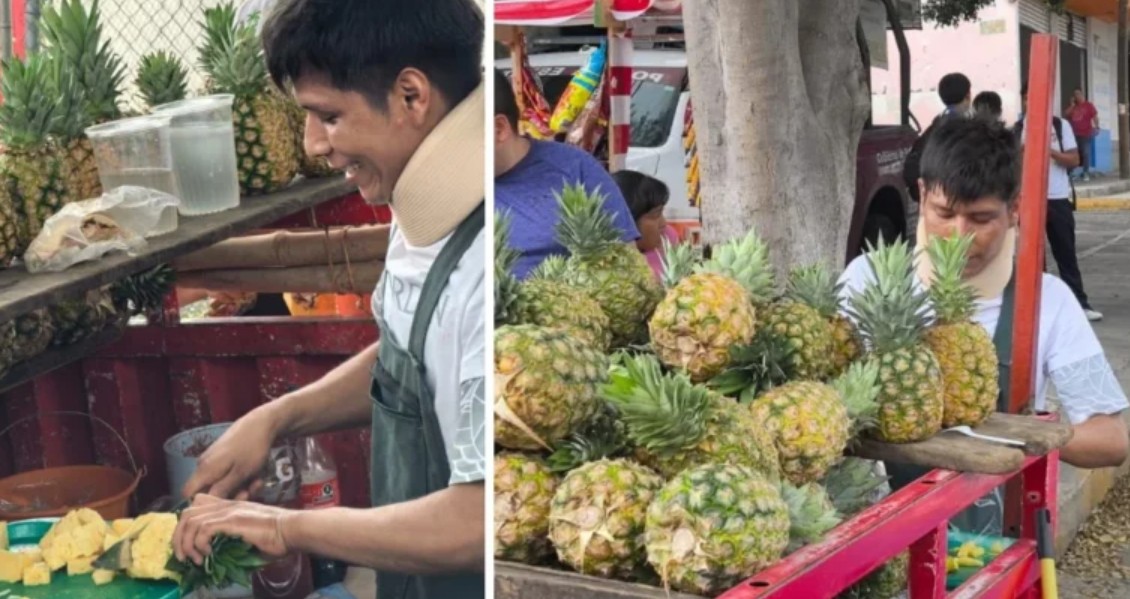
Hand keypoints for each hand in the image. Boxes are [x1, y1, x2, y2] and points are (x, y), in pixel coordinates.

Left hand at [173, 494, 295, 564]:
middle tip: (185, 557)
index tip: (190, 544)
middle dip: (179, 538)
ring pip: (190, 521)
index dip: (186, 524)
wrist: (291, 530)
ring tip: (196, 560)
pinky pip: (202, 530)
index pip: (196, 504)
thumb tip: (220, 561)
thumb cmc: (277, 537)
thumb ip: (233, 541)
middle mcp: (225, 506)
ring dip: (187, 544)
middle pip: (186, 514)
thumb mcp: (249, 536)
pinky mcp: (231, 521)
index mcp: (228, 507)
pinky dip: (200, 545)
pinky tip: (209, 555)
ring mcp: (227, 512)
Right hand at [182, 408, 278, 499]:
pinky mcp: (225, 458)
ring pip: (222, 484)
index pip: (188, 494)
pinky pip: (229, 475)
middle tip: (248, 494)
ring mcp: (214, 461)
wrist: (261, 423)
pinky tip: (257, 477)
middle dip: (229, 496)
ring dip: (240, 488)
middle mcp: (204, 466)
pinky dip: (242, 479)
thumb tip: (206, 506)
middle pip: (209, 491)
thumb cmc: (251, 448)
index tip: (220, 508)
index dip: (200, 504)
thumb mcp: (240, 473)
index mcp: (204, 470)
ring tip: (257, 483)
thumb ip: (222, 490)